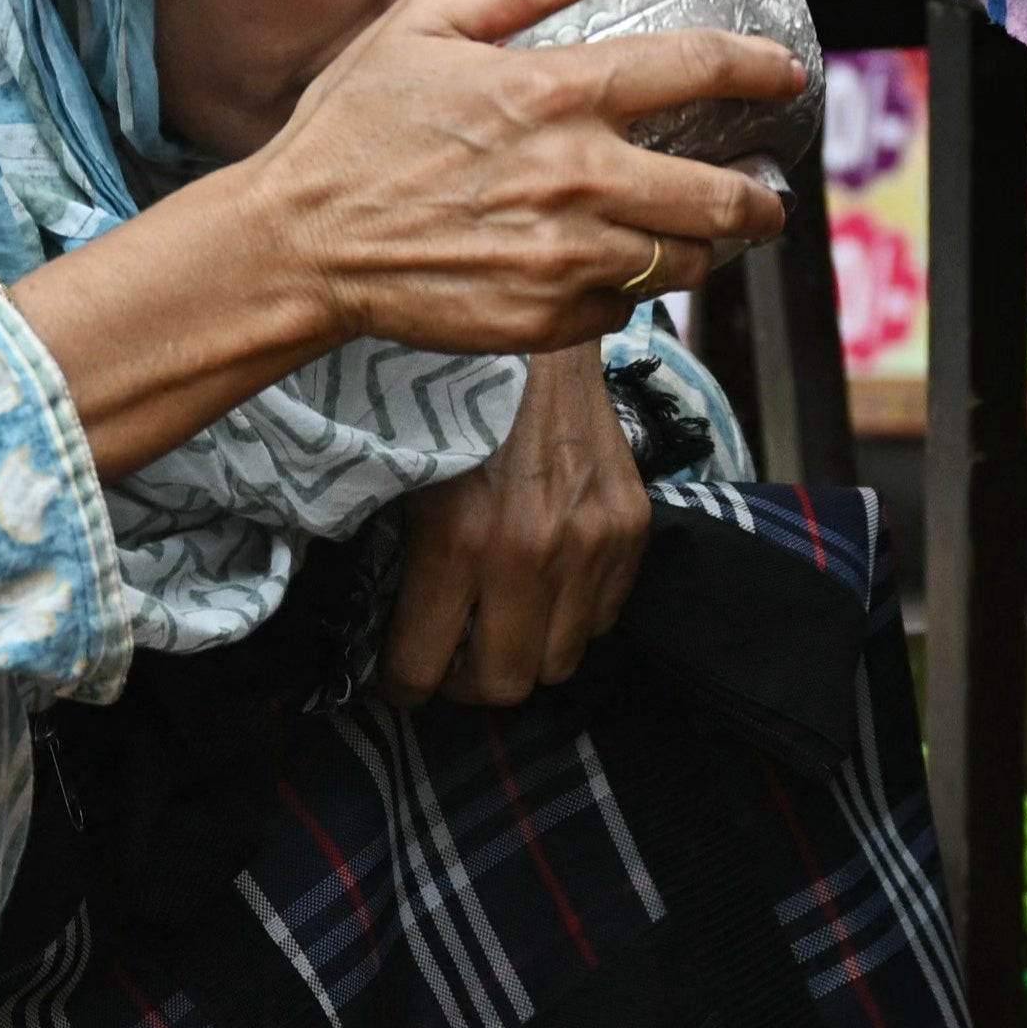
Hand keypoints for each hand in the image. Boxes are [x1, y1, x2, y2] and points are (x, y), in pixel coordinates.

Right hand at [244, 0, 800, 356]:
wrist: (298, 242)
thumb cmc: (353, 129)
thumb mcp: (426, 23)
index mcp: (557, 92)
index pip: (700, 69)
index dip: (761, 71)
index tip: (787, 79)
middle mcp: (579, 177)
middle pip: (722, 196)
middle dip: (759, 200)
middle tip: (763, 199)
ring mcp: (568, 256)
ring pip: (685, 263)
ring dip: (702, 251)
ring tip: (694, 239)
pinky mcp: (549, 317)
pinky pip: (626, 308)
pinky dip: (629, 291)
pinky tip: (606, 270)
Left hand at [386, 344, 648, 705]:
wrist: (541, 341)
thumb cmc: (457, 406)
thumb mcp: (406, 481)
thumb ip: (405, 563)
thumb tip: (395, 634)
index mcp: (458, 539)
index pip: (422, 668)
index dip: (404, 685)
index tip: (402, 680)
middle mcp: (531, 552)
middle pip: (505, 684)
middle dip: (470, 683)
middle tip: (453, 659)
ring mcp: (591, 544)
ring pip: (560, 664)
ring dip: (526, 653)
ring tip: (502, 622)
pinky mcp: (631, 530)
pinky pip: (602, 621)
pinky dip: (571, 617)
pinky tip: (546, 584)